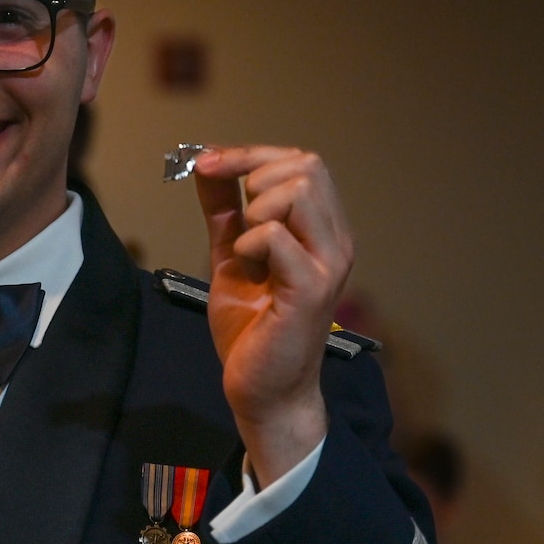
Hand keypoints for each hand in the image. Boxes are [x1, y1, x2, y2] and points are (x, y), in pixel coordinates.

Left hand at [192, 146, 354, 482]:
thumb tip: (208, 166)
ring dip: (257, 209)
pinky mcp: (311, 290)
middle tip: (233, 215)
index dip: (251, 154)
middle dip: (253, 174)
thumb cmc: (253, 329)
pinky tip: (246, 267)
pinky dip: (250, 242)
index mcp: (322, 230)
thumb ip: (224, 211)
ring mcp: (328, 264)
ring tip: (245, 247)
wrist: (261, 389)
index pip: (303, 161)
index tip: (207, 163)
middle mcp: (335, 242)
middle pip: (307, 165)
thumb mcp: (232, 256)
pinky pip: (278, 235)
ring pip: (299, 190)